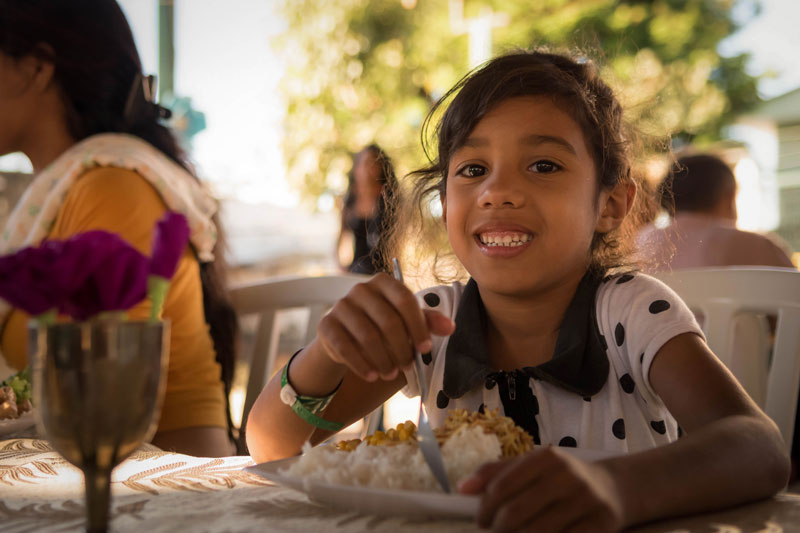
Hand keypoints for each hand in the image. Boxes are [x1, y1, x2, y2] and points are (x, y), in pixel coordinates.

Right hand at [315, 273, 454, 381]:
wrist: (343, 335)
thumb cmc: (381, 326)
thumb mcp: (406, 322)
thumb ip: (427, 322)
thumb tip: (450, 327)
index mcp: (384, 283)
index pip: (405, 300)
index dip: (418, 326)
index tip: (426, 348)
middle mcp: (360, 289)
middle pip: (387, 320)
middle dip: (401, 348)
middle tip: (409, 366)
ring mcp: (341, 306)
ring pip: (367, 336)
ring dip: (383, 359)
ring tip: (391, 374)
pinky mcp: (326, 325)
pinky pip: (345, 347)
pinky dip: (361, 365)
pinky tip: (372, 376)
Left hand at [460, 447, 623, 531]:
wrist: (613, 488)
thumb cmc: (562, 478)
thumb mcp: (532, 466)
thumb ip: (496, 474)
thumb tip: (461, 488)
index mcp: (546, 457)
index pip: (502, 486)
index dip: (485, 508)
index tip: (480, 521)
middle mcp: (567, 475)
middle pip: (516, 512)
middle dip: (498, 529)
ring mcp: (586, 500)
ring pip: (538, 532)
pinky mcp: (602, 523)